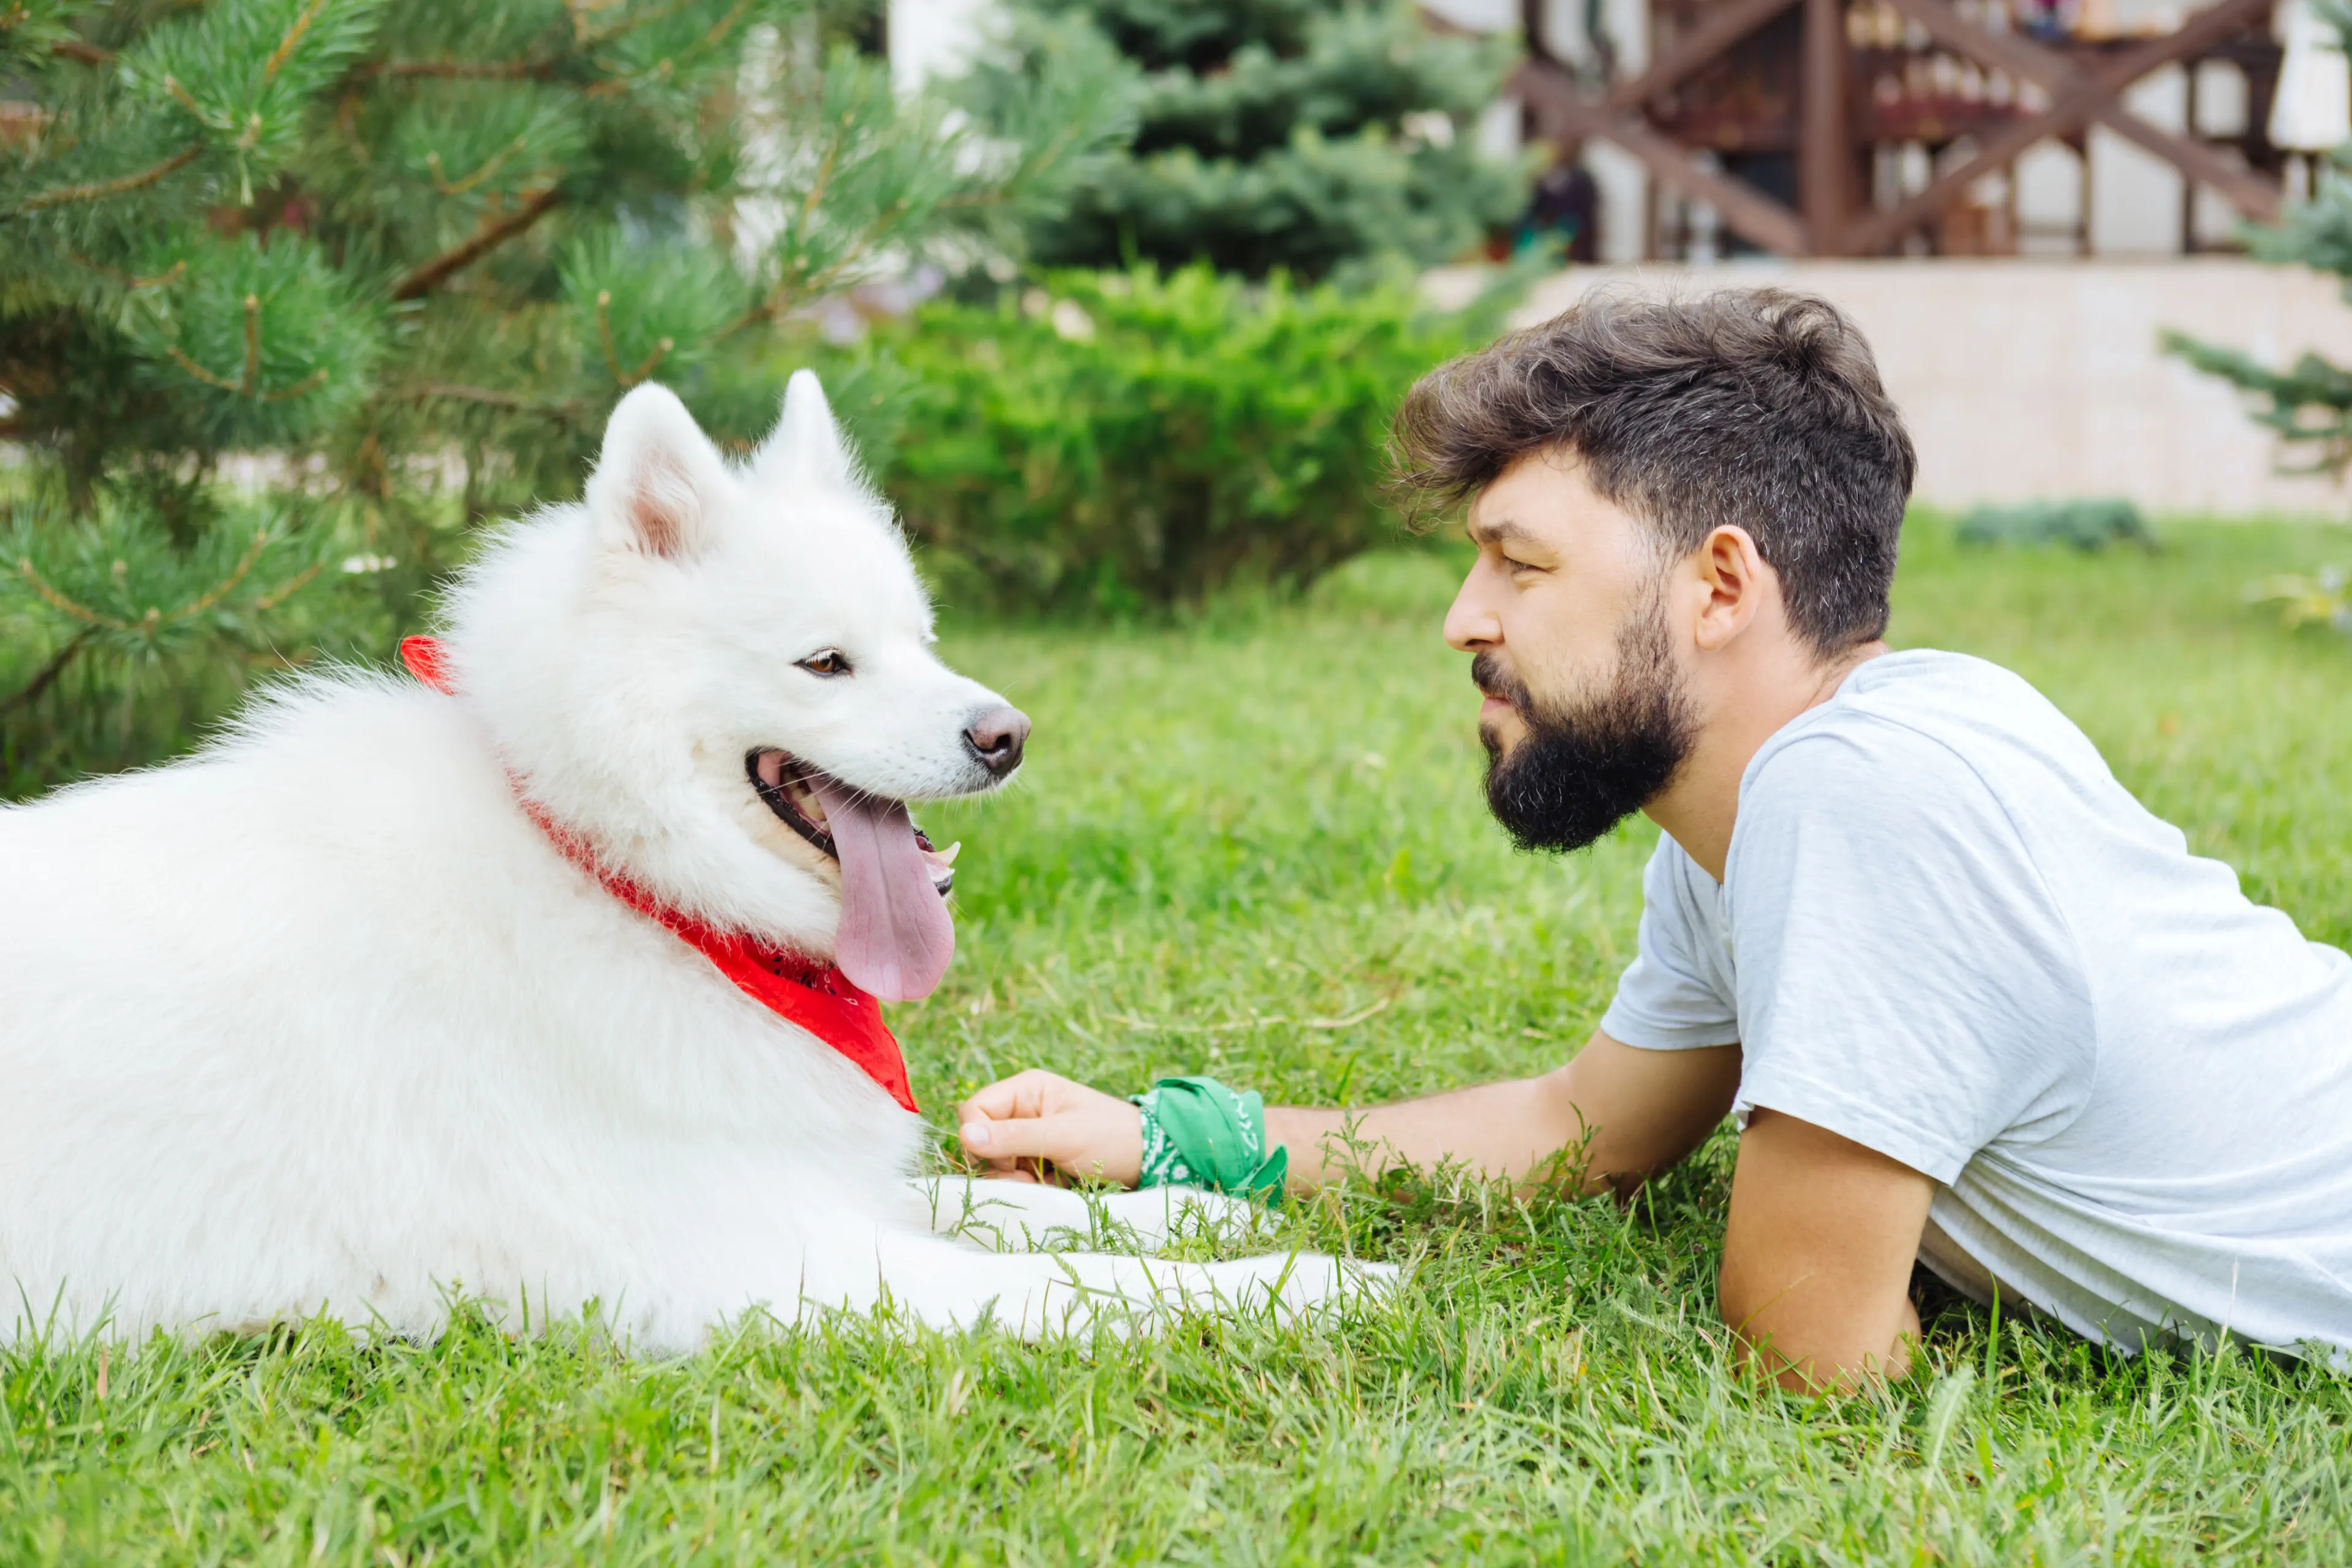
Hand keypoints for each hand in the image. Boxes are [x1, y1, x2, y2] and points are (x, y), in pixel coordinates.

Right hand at [956, 1069, 1143, 1185]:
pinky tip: (1050, 1186)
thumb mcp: (1062, 1136)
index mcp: (1026, 1090)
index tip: (1003, 1163)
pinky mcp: (1037, 1158)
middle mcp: (1023, 1109)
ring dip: (1011, 1178)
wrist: (1149, 1159)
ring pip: (994, 1160)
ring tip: (1043, 1182)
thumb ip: (1014, 1136)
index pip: (975, 1109)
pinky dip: (1026, 1185)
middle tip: (1026, 1178)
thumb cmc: (1111, 1138)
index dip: (977, 1138)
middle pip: (980, 1137)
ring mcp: (1029, 1134)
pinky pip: (1013, 1173)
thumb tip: (965, 1137)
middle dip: (997, 1163)